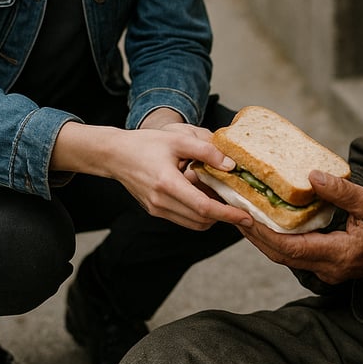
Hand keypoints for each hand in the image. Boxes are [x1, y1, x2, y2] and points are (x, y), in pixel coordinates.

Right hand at [51, 120, 253, 231]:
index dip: (228, 214)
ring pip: (194, 223)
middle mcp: (161, 202)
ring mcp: (157, 209)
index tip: (246, 217)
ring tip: (224, 201)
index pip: (204, 207)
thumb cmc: (146, 144)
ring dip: (212, 217)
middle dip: (224, 218)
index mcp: (167, 184)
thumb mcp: (178, 139)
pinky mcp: (155, 211)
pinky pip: (184, 218)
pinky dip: (199, 213)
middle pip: (201, 220)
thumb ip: (206, 150)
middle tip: (242, 209)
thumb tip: (230, 165)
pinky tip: (205, 197)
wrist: (116, 155)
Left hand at [238, 170, 362, 283]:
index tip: (245, 214)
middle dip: (254, 235)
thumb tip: (312, 176)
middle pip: (279, 255)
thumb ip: (343, 192)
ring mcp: (324, 271)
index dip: (264, 232)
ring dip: (262, 238)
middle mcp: (326, 268)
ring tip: (243, 215)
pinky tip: (266, 223)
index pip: (289, 248)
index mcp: (337, 254)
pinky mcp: (324, 266)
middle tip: (234, 211)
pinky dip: (276, 240)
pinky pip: (293, 255)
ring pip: (283, 257)